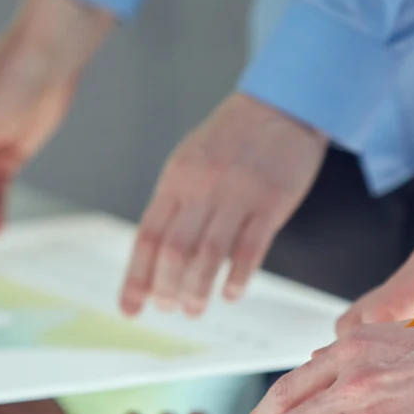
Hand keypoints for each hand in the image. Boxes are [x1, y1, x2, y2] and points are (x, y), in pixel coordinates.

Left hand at [120, 92, 327, 316]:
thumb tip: (156, 253)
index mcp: (177, 179)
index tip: (131, 308)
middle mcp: (202, 188)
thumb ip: (175, 202)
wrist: (281, 105)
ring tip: (195, 308)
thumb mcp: (190, 160)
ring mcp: (238, 196)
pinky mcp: (271, 203)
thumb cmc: (233, 136)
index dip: (136, 278)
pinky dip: (237, 278)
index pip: (148, 237)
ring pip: (209, 255)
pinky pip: (250, 249)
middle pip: (174, 250)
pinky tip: (231, 294)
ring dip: (198, 290)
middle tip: (168, 309)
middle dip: (166, 289)